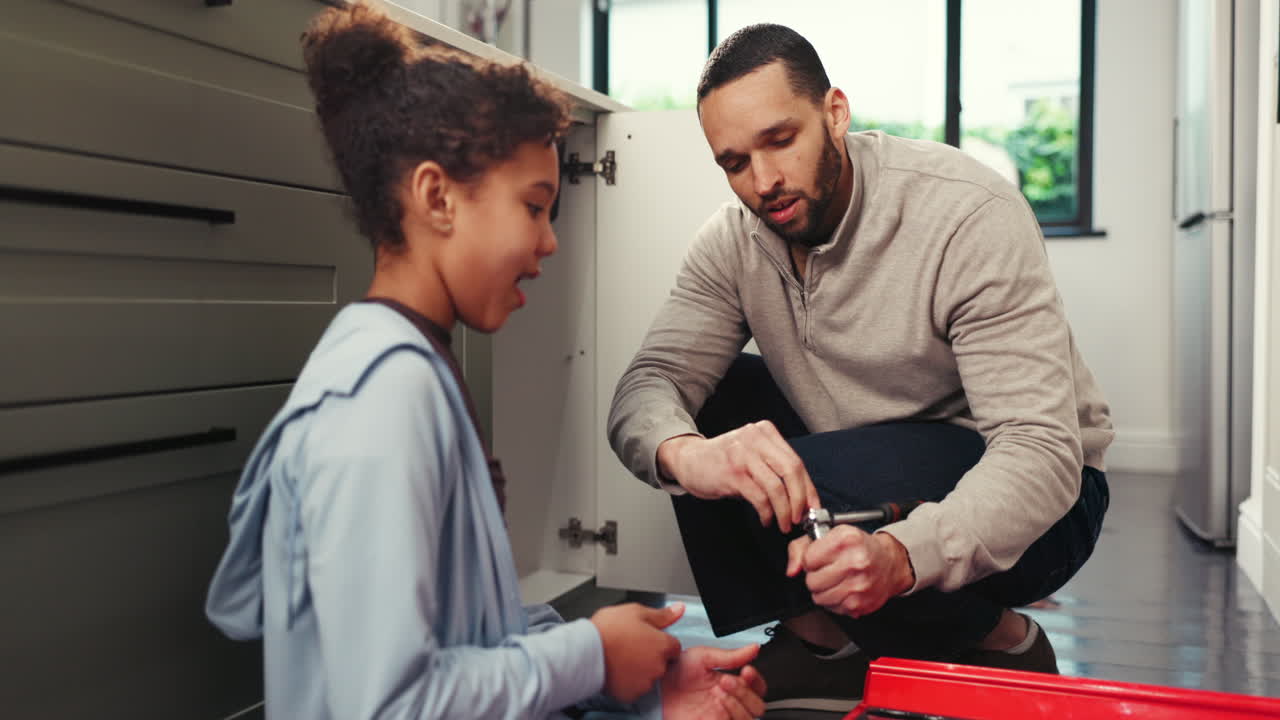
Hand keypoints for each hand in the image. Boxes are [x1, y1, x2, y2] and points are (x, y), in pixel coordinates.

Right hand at [590, 602, 683, 702]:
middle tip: (631, 646)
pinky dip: (628, 681)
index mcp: (662, 645)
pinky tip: (617, 669)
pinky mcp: (631, 694)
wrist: (585, 651)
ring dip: (640, 669)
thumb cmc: (607, 630)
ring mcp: (645, 682)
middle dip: (650, 655)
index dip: (660, 641)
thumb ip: (661, 614)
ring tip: (622, 657)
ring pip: (648, 676)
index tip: (648, 639)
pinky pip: (634, 688)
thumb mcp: (636, 612)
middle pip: (662, 662)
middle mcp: (658, 666)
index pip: (674, 646)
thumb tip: (679, 610)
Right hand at [657, 423, 819, 532]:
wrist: (688, 459)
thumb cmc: (723, 461)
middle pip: (791, 471)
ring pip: (776, 487)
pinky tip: (765, 518)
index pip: (796, 461)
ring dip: (783, 511)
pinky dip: (766, 512)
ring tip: (782, 523)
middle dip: (800, 500)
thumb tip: (802, 497)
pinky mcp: (732, 473)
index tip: (813, 507)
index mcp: (765, 432)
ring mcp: (743, 455)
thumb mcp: (752, 455)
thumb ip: (774, 468)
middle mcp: (755, 439)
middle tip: (799, 518)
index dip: (808, 488)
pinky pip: (759, 497)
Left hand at [661, 645, 766, 719]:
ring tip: (721, 688)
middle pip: (757, 704)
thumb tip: (753, 648)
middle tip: (728, 679)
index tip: (747, 670)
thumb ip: (731, 655)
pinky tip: (720, 702)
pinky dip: (732, 711)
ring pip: (750, 716)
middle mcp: (729, 701)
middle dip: (746, 690)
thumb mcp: (703, 657)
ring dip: (739, 700)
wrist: (656, 690)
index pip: (756, 686)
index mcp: (729, 683)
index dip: (756, 679)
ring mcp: (723, 715)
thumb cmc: (675, 674)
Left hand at [786, 527, 914, 617]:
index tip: (821, 557)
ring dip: (824, 590)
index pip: (808, 559)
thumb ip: (801, 547)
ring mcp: (858, 585)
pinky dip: (834, 601)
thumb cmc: (858, 547)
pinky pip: (832, 608)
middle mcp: (854, 562)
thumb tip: (792, 570)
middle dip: (816, 576)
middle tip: (829, 569)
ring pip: (819, 598)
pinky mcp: (860, 604)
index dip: (811, 559)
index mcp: (845, 540)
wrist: (889, 562)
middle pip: (812, 581)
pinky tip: (844, 589)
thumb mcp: (830, 535)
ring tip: (837, 579)